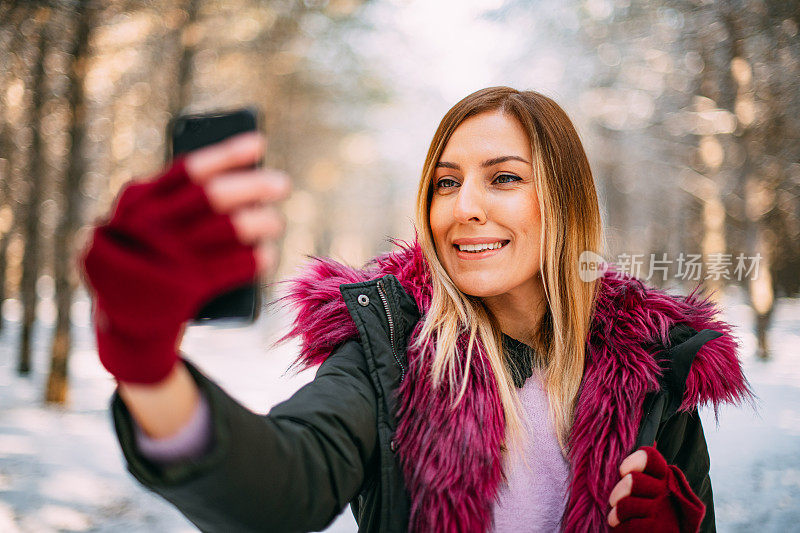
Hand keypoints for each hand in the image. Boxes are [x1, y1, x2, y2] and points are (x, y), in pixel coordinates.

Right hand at [80, 132, 290, 384]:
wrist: (122, 320)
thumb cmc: (144, 258)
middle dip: (253, 186)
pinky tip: (268, 253)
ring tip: (275, 222)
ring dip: (261, 222)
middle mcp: (152, 225)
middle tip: (282, 183)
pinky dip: (256, 258)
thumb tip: (244, 177)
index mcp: (139, 201)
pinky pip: (234, 266)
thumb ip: (178, 200)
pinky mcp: (185, 288)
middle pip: (214, 195)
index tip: (258, 144)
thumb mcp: (144, 224)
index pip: (190, 168)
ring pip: (229, 228)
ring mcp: (168, 256)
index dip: (228, 154)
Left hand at [607, 444, 705, 531]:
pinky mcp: (659, 529)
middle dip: (619, 492)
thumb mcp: (640, 488)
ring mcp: (664, 512)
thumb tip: (641, 439)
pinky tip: (623, 528)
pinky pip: (630, 524)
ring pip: (628, 504)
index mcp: (661, 477)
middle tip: (614, 501)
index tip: (622, 470)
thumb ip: (636, 469)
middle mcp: (666, 492)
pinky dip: (621, 528)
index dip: (635, 461)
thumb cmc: (642, 511)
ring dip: (617, 513)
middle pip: (633, 480)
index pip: (651, 457)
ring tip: (616, 518)